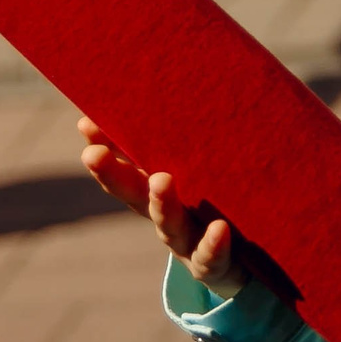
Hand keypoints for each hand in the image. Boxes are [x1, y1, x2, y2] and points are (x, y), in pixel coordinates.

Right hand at [78, 117, 247, 296]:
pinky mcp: (217, 264)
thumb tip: (182, 76)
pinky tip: (219, 229)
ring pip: (169, 226)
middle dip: (113, 174)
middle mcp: (167, 215)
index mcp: (160, 189)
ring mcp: (189, 242)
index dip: (104, 146)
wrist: (255, 265)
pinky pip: (213, 258)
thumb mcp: (209, 167)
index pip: (124, 165)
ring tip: (161, 180)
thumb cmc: (227, 203)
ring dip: (162, 204)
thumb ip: (194, 133)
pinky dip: (212, 245)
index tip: (85, 123)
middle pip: (134, 195)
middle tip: (93, 155)